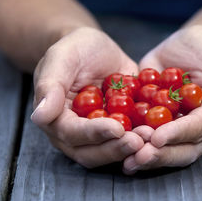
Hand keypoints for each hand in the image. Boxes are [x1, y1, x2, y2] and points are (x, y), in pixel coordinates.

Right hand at [31, 27, 143, 167]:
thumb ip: (49, 85)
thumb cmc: (73, 49)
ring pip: (111, 151)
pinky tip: (161, 130)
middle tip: (140, 141)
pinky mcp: (119, 128)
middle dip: (116, 148)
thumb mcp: (61, 58)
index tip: (116, 128)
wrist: (94, 48)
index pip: (72, 134)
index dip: (94, 134)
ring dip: (131, 149)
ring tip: (152, 137)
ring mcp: (99, 133)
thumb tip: (39, 116)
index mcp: (56, 119)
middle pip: (92, 152)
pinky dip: (144, 137)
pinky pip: (130, 138)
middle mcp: (76, 133)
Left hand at [123, 25, 201, 173]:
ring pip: (160, 146)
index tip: (158, 138)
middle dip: (157, 154)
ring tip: (120, 154)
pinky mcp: (154, 119)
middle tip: (135, 156)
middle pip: (180, 148)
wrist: (188, 43)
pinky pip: (141, 132)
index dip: (179, 135)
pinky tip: (109, 140)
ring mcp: (174, 126)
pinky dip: (127, 138)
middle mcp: (197, 128)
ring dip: (141, 152)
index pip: (199, 129)